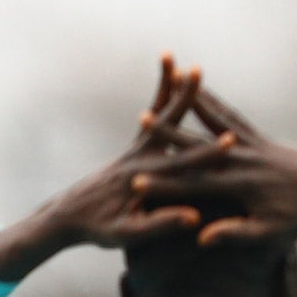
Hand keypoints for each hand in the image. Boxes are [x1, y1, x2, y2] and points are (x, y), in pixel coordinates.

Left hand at [0, 60, 231, 279]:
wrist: (67, 217)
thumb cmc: (98, 229)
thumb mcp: (129, 234)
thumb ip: (160, 224)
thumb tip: (192, 217)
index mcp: (146, 178)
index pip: (183, 164)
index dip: (208, 154)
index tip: (230, 140)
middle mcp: (140, 157)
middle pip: (166, 122)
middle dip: (183, 97)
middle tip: (195, 72)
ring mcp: (135, 150)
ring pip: (156, 113)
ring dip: (169, 88)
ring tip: (176, 62)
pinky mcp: (132, 150)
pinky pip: (151, 119)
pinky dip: (161, 101)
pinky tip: (170, 88)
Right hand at [129, 82, 296, 245]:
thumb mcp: (271, 232)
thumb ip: (236, 234)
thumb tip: (200, 236)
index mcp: (240, 186)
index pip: (194, 186)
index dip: (163, 186)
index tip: (134, 184)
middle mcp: (243, 159)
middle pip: (198, 144)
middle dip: (169, 132)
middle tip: (141, 118)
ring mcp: (252, 145)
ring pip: (215, 120)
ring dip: (191, 103)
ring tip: (169, 84)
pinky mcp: (260, 138)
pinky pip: (232, 117)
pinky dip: (214, 104)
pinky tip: (201, 93)